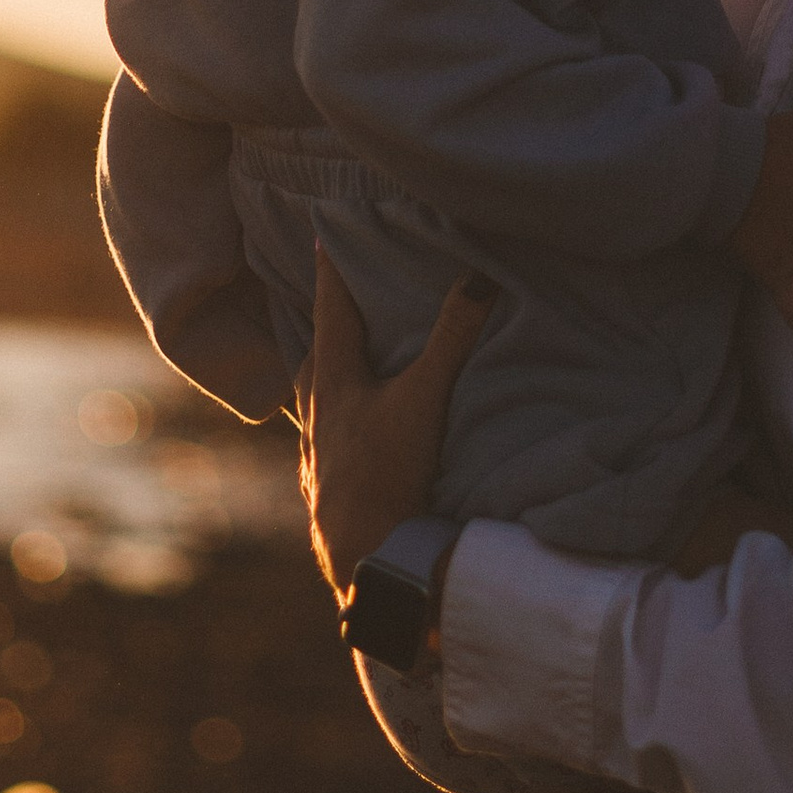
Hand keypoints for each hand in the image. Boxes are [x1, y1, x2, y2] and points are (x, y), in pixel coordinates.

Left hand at [297, 250, 495, 598]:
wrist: (364, 559)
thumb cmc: (388, 475)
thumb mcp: (426, 400)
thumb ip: (452, 338)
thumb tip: (477, 277)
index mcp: (332, 378)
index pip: (330, 308)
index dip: (330, 270)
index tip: (321, 233)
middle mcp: (316, 410)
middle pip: (315, 352)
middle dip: (326, 323)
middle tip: (334, 297)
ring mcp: (316, 451)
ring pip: (314, 398)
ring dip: (327, 374)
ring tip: (342, 362)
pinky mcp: (325, 486)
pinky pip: (324, 438)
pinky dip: (334, 421)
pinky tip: (346, 434)